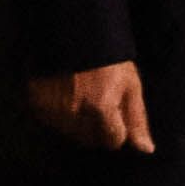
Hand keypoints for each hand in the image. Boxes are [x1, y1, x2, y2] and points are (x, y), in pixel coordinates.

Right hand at [28, 61, 154, 153]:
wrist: (75, 35)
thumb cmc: (109, 60)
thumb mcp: (131, 85)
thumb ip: (137, 120)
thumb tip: (146, 150)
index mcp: (102, 108)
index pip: (114, 141)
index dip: (118, 127)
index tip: (115, 111)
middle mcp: (76, 113)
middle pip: (92, 140)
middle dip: (99, 127)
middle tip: (99, 101)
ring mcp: (54, 110)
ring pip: (72, 134)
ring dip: (78, 122)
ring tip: (82, 95)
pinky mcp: (37, 105)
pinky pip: (52, 123)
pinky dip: (60, 114)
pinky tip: (66, 94)